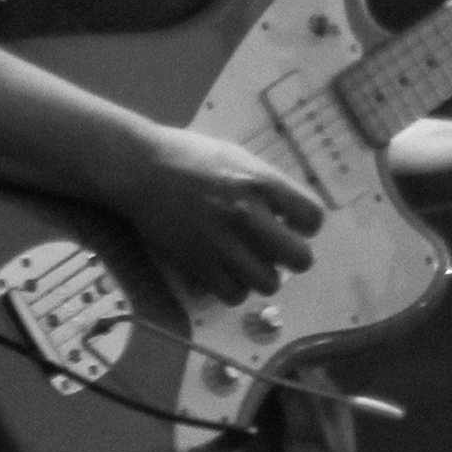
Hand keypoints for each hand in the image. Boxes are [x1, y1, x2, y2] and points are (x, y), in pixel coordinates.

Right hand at [103, 122, 323, 305]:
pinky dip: (232, 288)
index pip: (313, 217)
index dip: (306, 226)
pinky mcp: (198, 263)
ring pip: (269, 283)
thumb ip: (265, 184)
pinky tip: (224, 272)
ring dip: (261, 276)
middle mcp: (248, 214)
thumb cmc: (188, 156)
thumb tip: (288, 214)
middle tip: (275, 251)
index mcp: (260, 181)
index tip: (292, 225)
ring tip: (247, 264)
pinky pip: (234, 294)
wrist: (139, 168)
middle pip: (300, 259)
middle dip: (292, 258)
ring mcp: (223, 242)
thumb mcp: (234, 156)